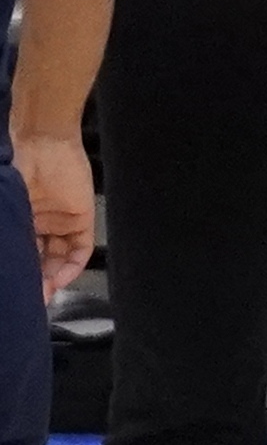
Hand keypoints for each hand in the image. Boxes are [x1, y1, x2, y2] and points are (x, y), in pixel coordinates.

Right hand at [14, 132, 92, 301]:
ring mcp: (60, 222)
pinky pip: (80, 249)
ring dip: (50, 280)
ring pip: (57, 260)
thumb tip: (5, 257)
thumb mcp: (6, 205)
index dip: (16, 274)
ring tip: (40, 296)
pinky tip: (59, 280)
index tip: (11, 294)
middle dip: (32, 284)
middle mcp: (38, 224)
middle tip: (25, 302)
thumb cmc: (14, 169)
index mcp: (18, 220)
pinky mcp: (81, 218)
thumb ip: (6, 227)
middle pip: (37, 261)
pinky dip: (71, 267)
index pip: (18, 255)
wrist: (42, 142)